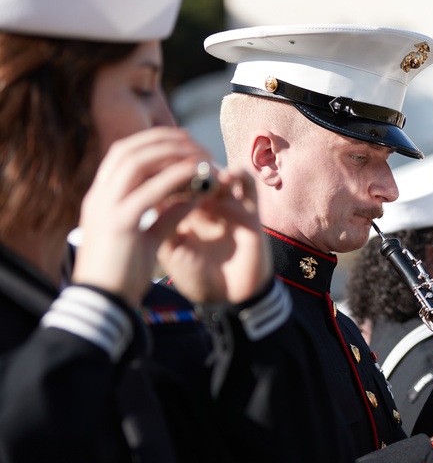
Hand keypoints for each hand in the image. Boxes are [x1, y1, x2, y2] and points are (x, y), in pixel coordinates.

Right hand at [73, 128, 213, 304]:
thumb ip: (166, 216)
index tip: (181, 141)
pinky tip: (198, 176)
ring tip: (200, 156)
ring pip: (137, 162)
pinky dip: (176, 177)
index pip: (122, 154)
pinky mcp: (121, 222)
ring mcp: (106, 206)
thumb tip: (192, 198)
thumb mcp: (147, 237)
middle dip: (164, 141)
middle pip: (129, 150)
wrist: (103, 303)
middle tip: (195, 143)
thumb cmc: (123, 274)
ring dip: (172, 154)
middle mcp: (99, 196)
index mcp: (101, 197)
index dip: (152, 142)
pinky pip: (152, 190)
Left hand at [157, 168, 270, 303]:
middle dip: (183, 164)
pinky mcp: (250, 212)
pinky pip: (248, 185)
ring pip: (217, 173)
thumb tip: (152, 191)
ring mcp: (226, 207)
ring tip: (202, 172)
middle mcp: (203, 206)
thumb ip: (162, 223)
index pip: (168, 181)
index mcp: (180, 214)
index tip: (152, 167)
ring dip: (209, 168)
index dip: (160, 170)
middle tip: (177, 162)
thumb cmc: (199, 279)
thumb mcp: (170, 251)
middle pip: (193, 172)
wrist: (231, 300)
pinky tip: (226, 177)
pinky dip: (238, 174)